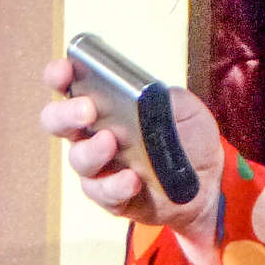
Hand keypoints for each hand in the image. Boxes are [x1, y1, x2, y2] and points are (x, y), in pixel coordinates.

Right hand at [38, 58, 223, 244]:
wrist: (207, 185)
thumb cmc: (189, 140)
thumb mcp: (188, 111)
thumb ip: (168, 98)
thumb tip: (150, 93)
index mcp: (104, 104)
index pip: (70, 85)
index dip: (60, 75)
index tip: (65, 69)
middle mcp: (92, 133)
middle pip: (58, 121)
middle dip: (66, 113)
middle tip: (87, 110)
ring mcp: (98, 166)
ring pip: (78, 158)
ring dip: (92, 150)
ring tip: (111, 142)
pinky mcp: (110, 195)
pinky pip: (103, 192)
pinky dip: (116, 185)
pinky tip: (132, 179)